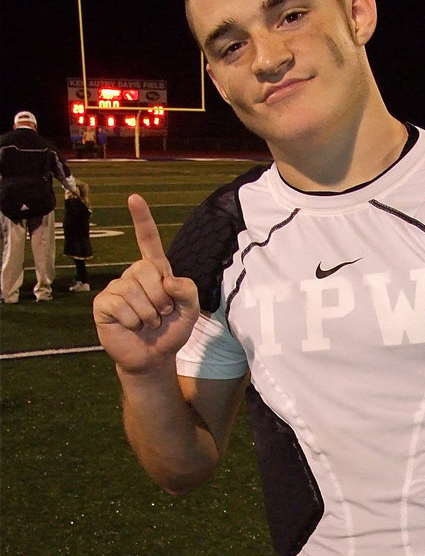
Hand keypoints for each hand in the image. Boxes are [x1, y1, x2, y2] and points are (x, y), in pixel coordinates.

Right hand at [93, 194, 198, 373]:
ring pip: (134, 292)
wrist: (154, 357)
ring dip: (148, 314)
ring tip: (147, 323)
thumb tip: (167, 279)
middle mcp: (133, 275)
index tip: (134, 198)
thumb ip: (188, 291)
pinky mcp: (103, 304)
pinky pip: (119, 306)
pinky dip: (132, 321)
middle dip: (161, 298)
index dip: (142, 220)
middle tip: (161, 315)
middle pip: (147, 270)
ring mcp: (116, 288)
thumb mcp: (190, 311)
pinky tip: (131, 326)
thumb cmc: (171, 331)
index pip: (148, 241)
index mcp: (155, 271)